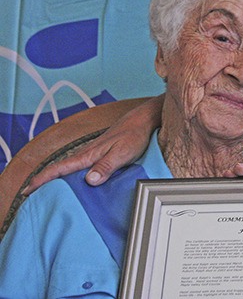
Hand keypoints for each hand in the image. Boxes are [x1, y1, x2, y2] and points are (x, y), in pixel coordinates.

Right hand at [23, 95, 163, 193]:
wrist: (142, 120)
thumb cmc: (134, 135)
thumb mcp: (122, 154)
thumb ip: (105, 167)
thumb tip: (88, 181)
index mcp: (89, 155)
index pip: (60, 168)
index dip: (43, 179)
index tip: (28, 189)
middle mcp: (87, 153)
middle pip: (60, 169)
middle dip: (44, 181)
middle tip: (31, 195)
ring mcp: (93, 152)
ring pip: (70, 167)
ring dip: (56, 178)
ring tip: (47, 190)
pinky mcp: (100, 153)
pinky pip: (80, 165)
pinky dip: (71, 173)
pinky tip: (74, 180)